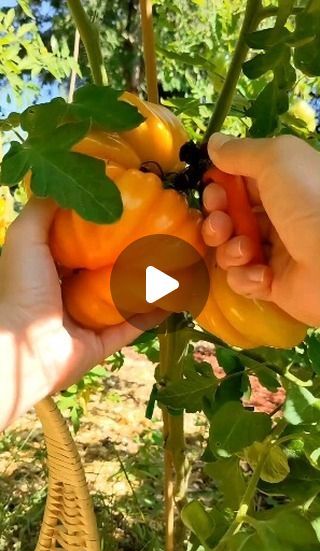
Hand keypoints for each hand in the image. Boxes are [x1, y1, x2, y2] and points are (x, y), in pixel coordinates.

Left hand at [0, 198, 162, 427]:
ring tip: (171, 261)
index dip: (100, 229)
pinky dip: (153, 313)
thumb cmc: (22, 288)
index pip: (79, 245)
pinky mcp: (103, 344)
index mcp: (49, 271)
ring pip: (122, 298)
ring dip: (144, 283)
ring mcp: (87, 321)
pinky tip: (174, 295)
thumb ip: (43, 209)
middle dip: (126, 254)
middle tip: (155, 233)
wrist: (23, 346)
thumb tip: (68, 184)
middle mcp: (68, 295)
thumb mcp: (25, 237)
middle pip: (104, 271)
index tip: (125, 210)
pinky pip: (133, 326)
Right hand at [201, 133, 319, 326]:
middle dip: (216, 220)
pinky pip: (243, 280)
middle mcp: (280, 217)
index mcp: (285, 185)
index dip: (220, 187)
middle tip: (222, 223)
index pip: (240, 184)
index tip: (212, 189)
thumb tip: (214, 143)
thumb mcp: (277, 160)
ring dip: (228, 250)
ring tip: (245, 251)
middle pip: (230, 218)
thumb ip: (241, 151)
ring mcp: (276, 252)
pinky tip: (262, 276)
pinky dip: (246, 278)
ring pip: (231, 250)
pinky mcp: (273, 285)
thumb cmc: (309, 202)